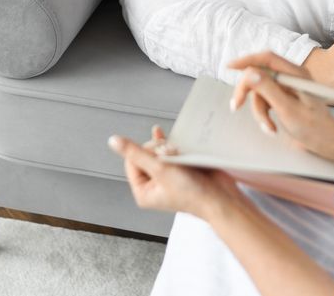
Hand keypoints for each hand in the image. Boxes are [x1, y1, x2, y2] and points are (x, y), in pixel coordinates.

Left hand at [108, 125, 240, 219]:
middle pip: (145, 154)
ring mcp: (166, 178)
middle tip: (172, 155)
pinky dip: (172, 146)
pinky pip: (171, 153)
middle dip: (159, 150)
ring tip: (179, 154)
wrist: (220, 198)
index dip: (144, 151)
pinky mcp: (180, 171)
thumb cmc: (191, 192)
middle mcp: (153, 185)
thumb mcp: (160, 170)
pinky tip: (163, 135)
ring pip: (159, 152)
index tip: (159, 153)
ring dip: (168, 148)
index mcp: (142, 191)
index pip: (131, 161)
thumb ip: (136, 153)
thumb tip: (113, 140)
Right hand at [228, 51, 333, 161]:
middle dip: (247, 92)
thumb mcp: (288, 110)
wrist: (326, 143)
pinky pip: (264, 100)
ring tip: (269, 128)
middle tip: (235, 106)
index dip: (247, 60)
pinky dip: (264, 115)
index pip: (267, 58)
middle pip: (259, 75)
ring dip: (259, 111)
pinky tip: (272, 128)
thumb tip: (250, 73)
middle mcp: (291, 77)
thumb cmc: (313, 128)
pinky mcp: (283, 97)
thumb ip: (268, 89)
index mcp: (296, 74)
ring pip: (259, 91)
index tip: (229, 66)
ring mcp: (286, 87)